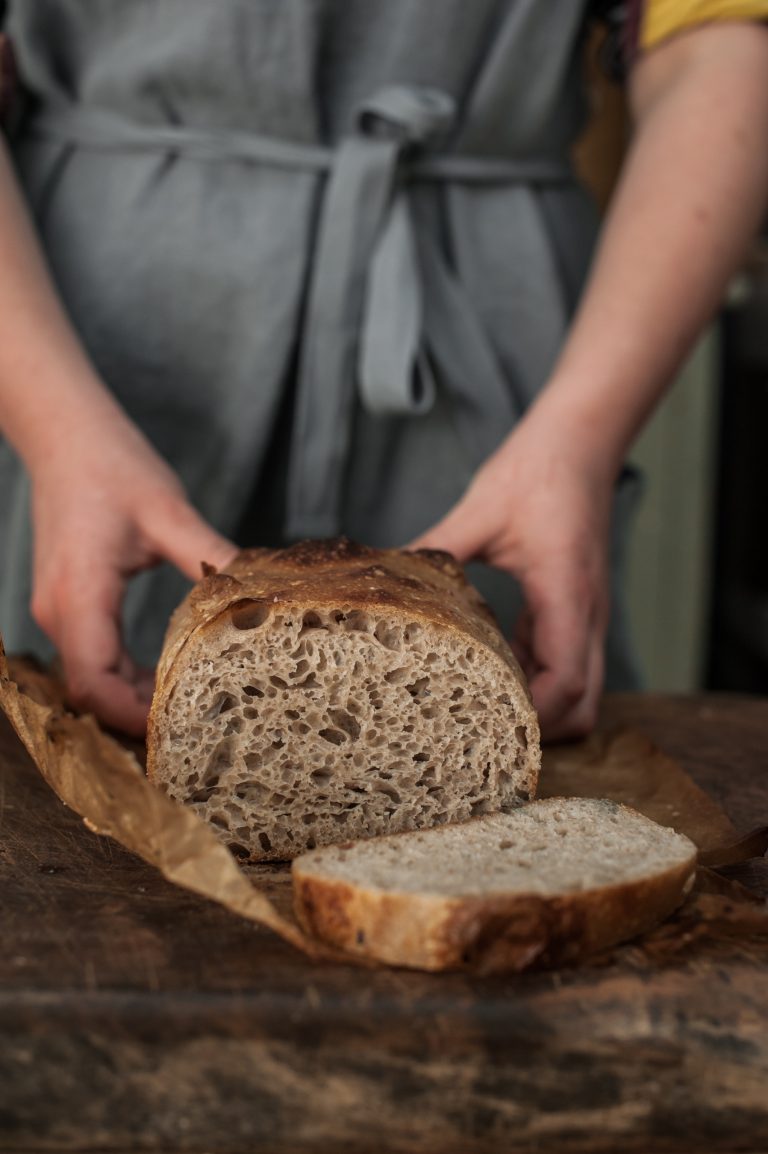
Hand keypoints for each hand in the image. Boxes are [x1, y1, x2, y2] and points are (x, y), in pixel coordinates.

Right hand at [29, 419, 235, 735]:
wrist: (64, 434)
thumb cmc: (111, 466)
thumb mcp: (169, 512)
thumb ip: (212, 555)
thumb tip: (262, 589)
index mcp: (81, 593)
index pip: (94, 680)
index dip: (131, 714)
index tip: (176, 728)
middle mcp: (59, 610)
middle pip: (89, 689)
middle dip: (136, 716)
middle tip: (195, 730)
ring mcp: (58, 608)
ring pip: (88, 676)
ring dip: (130, 696)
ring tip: (187, 708)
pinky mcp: (66, 601)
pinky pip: (90, 654)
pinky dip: (122, 674)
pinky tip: (162, 675)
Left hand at [411, 415, 613, 740]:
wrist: (580, 443)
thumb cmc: (538, 471)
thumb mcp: (479, 509)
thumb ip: (436, 546)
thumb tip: (386, 572)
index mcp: (566, 593)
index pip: (566, 682)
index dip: (531, 714)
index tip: (485, 723)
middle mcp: (586, 613)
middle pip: (585, 706)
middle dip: (543, 731)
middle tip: (484, 733)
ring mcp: (586, 614)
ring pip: (583, 690)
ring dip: (541, 708)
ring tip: (484, 709)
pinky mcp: (576, 608)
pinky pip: (566, 662)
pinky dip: (537, 679)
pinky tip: (493, 668)